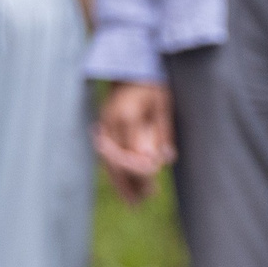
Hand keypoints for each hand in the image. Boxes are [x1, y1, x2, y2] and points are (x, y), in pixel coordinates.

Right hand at [94, 81, 175, 204]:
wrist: (131, 64)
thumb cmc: (153, 82)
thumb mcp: (164, 103)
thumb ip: (163, 131)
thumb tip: (165, 161)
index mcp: (126, 117)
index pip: (131, 155)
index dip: (142, 172)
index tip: (153, 182)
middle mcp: (109, 124)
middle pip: (117, 163)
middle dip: (130, 184)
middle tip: (144, 201)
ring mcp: (102, 125)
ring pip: (108, 162)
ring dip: (121, 183)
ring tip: (133, 202)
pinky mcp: (102, 127)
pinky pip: (106, 155)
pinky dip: (114, 171)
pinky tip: (123, 185)